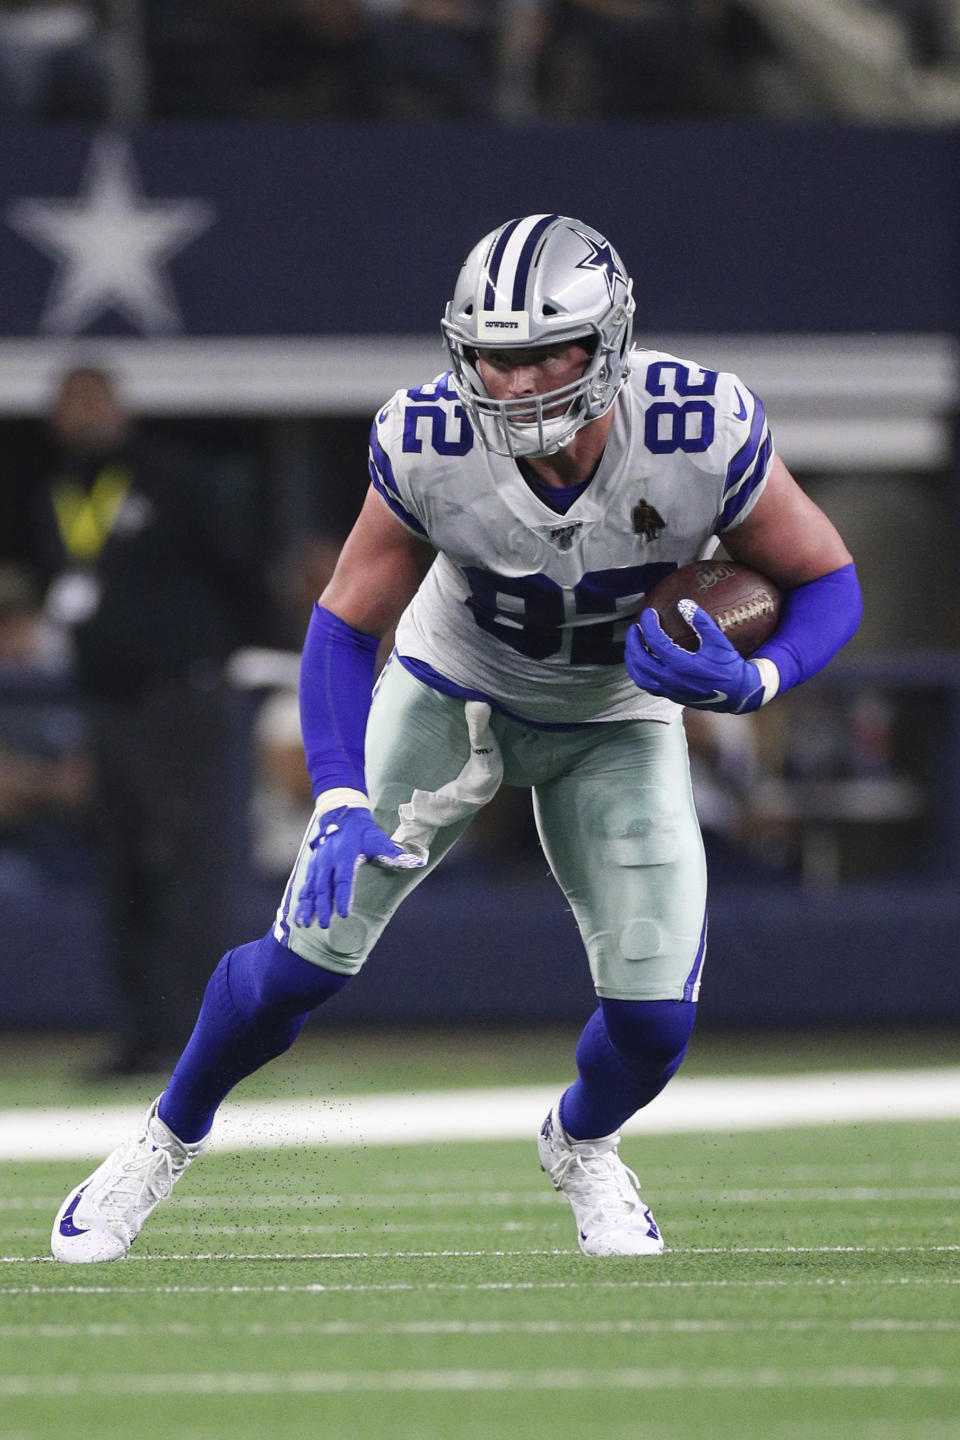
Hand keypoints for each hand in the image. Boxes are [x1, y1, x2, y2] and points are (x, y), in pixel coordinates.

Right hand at [294, 805, 424, 928]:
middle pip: (323, 887)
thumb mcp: (378, 839)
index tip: (344, 913)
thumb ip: (391, 852)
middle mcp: (328, 859)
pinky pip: (305, 886)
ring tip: (305, 924)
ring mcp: (317, 863)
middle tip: (324, 925)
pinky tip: (300, 918)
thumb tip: (413, 861)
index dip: (343, 897)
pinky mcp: (312, 867)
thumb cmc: (363, 832)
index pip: (343, 879)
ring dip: (308, 907)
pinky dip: (301, 902)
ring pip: (311, 888)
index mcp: (345, 854)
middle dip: (323, 907)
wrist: (342, 817)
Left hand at [624, 602, 765, 713]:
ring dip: (632, 659)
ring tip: (633, 645)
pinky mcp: (670, 696)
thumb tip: (684, 603)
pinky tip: (642, 661)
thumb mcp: (719, 642)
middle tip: (634, 627)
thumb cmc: (729, 666)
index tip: (649, 612)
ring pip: (639, 676)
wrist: (737, 694)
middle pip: (640, 660)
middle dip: (633, 642)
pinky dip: (639, 672)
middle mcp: (671, 680)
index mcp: (682, 666)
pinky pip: (647, 685)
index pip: (656, 642)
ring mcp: (669, 690)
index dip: (649, 625)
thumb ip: (702, 622)